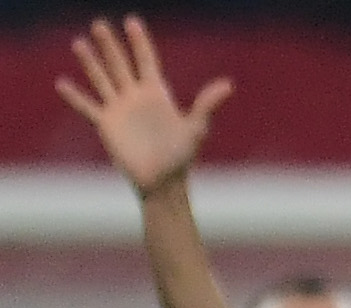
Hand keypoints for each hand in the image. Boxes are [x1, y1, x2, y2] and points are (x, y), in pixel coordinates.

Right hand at [58, 17, 229, 197]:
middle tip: (99, 23)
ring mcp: (119, 110)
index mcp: (157, 94)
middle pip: (120, 64)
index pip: (146, 61)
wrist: (162, 182)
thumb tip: (228, 85)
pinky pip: (87, 107)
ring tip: (79, 43)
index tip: (132, 21)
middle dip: (110, 44)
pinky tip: (62, 83)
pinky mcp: (106, 125)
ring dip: (90, 62)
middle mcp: (136, 97)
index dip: (140, 42)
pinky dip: (75, 97)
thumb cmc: (181, 157)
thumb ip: (207, 104)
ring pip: (102, 79)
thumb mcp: (196, 128)